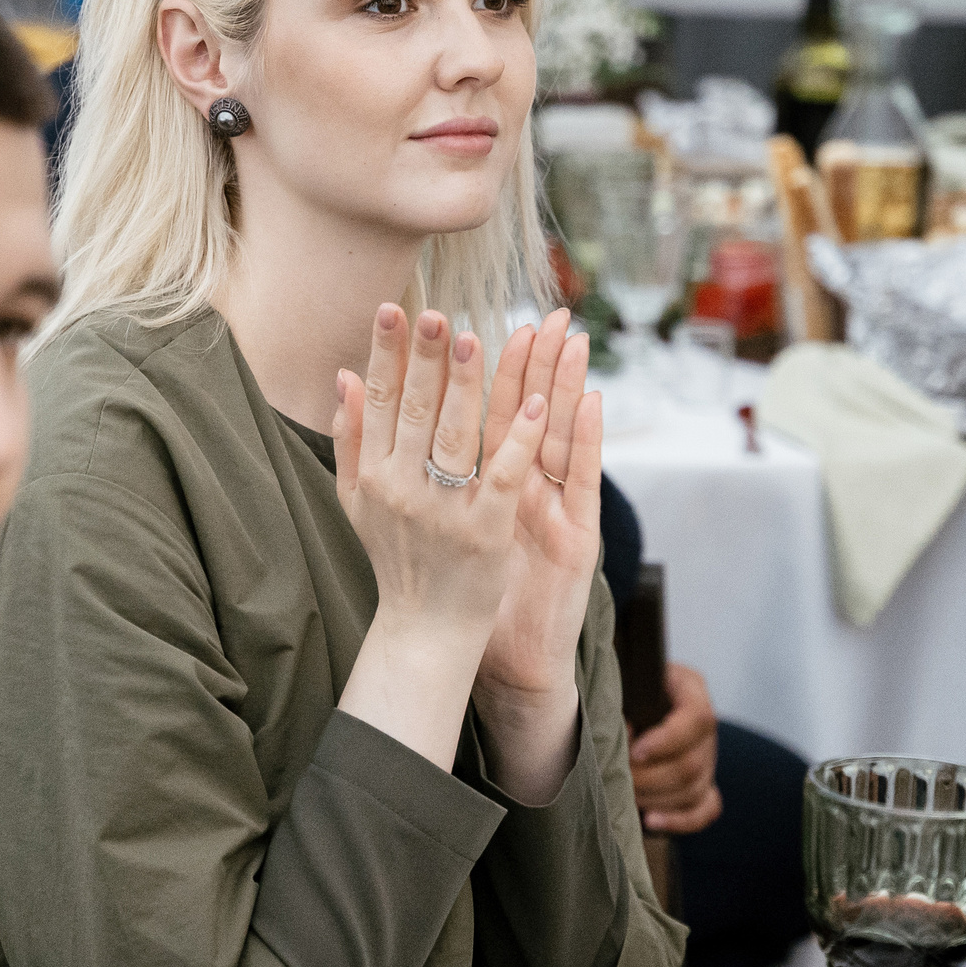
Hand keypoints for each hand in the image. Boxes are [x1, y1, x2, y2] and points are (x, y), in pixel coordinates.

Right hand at [333, 305, 549, 771]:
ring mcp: (444, 512)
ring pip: (458, 437)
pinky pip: (504, 478)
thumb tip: (343, 376)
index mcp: (373, 476)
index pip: (380, 402)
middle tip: (440, 312)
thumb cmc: (396, 558)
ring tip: (479, 339)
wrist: (424, 630)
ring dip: (469, 387)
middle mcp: (402, 490)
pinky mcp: (485, 533)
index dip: (387, 354)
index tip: (395, 308)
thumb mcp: (356, 500)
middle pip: (418, 412)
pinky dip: (519, 442)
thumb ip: (349, 438)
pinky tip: (537, 404)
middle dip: (428, 358)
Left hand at [469, 312, 598, 799]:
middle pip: (529, 412)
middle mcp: (529, 489)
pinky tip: (592, 400)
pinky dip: (587, 438)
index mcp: (494, 482)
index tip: (480, 317)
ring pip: (561, 433)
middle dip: (534, 360)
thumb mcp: (448, 525)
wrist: (508, 657)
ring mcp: (556, 509)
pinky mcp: (579, 536)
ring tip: (573, 337)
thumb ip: (425, 474)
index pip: (488, 412)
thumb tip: (374, 417)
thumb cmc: (474, 589)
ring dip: (568, 382)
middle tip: (543, 310)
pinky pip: (582, 479)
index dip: (488, 368)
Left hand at [629, 663, 721, 834]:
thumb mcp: (619, 679)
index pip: (697, 718)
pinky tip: (650, 821)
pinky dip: (678, 820)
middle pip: (693, 763)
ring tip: (623, 796)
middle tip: (615, 779)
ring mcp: (708, 760)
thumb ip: (621, 698)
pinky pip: (704, 811)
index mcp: (690, 689)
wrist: (623, 702)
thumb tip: (623, 732)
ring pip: (694, 789)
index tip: (634, 752)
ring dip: (655, 799)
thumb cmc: (616, 685)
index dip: (667, 741)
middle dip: (650, 778)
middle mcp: (704, 728)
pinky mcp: (704, 787)